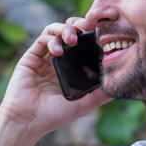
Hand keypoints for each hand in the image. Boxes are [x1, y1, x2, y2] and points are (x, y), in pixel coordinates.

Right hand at [0, 19, 111, 138]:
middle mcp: (58, 61)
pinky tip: (57, 51)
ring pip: (56, 30)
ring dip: (66, 29)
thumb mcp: (83, 105)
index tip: (102, 35)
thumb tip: (119, 86)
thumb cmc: (53, 116)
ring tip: (72, 39)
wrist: (27, 120)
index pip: (84, 45)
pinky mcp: (31, 56)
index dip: (92, 36)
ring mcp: (44, 58)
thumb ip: (100, 95)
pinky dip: (52, 39)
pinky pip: (43, 38)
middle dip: (80, 25)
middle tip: (89, 28)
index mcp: (71, 70)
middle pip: (71, 32)